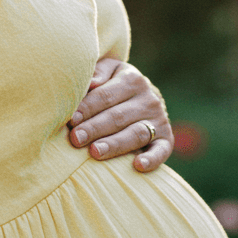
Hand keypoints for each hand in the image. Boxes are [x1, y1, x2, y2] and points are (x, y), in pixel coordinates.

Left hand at [66, 57, 172, 172]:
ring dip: (115, 144)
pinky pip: (162, 150)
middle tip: (76, 139)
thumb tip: (91, 83)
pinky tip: (138, 165)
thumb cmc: (114, 85)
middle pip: (118, 116)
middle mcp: (149, 99)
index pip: (105, 96)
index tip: (71, 120)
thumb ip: (98, 73)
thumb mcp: (108, 71)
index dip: (87, 108)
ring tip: (94, 152)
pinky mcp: (167, 139)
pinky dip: (152, 159)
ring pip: (136, 134)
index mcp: (132, 79)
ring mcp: (159, 120)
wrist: (143, 97)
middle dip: (95, 128)